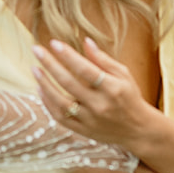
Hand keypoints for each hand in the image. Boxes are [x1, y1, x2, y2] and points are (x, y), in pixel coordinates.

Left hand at [33, 36, 149, 149]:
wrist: (138, 130)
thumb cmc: (130, 96)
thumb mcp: (123, 75)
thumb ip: (103, 59)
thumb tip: (85, 41)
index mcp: (112, 88)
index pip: (86, 69)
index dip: (68, 56)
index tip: (54, 43)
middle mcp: (100, 105)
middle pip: (69, 83)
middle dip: (50, 65)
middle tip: (36, 50)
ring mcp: (90, 120)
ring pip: (61, 102)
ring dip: (45, 85)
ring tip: (35, 69)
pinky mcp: (84, 131)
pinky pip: (61, 118)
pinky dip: (48, 104)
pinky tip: (41, 90)